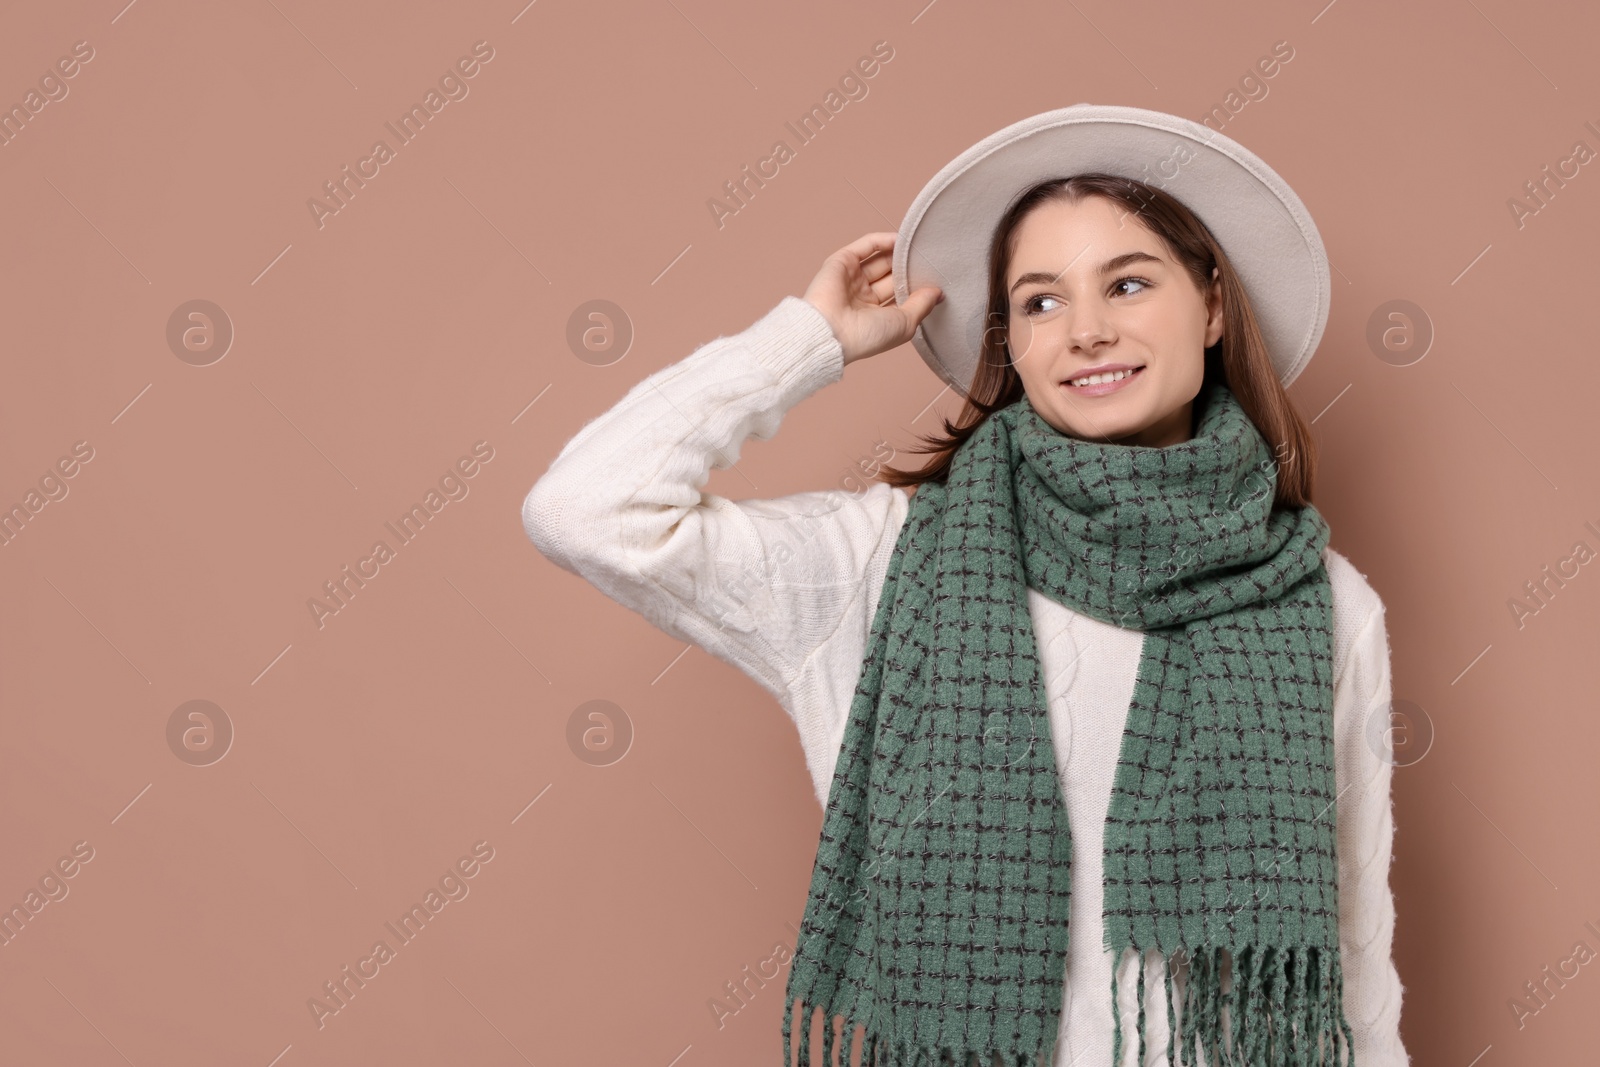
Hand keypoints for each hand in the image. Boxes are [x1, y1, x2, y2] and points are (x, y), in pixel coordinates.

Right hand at [802, 232, 942, 365]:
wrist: (832, 332)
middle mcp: (862, 298)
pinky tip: (901, 240)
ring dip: (898, 253)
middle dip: (908, 268)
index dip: (916, 287)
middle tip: (928, 261)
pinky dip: (882, 241)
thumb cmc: (868, 336)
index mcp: (875, 316)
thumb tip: (938, 293)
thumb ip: (922, 305)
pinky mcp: (841, 262)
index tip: (935, 280)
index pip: (899, 296)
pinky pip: (865, 246)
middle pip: (891, 276)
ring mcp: (851, 279)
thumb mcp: (905, 323)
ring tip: (918, 247)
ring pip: (879, 260)